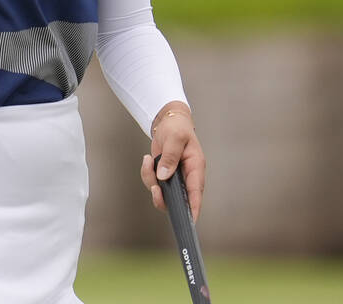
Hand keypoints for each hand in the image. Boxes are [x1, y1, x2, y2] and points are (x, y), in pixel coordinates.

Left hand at [141, 102, 205, 222]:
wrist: (168, 121)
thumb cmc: (177, 127)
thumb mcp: (175, 138)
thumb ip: (170, 157)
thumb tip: (163, 177)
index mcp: (196, 167)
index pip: (196, 193)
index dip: (194, 209)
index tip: (190, 222)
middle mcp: (187, 176)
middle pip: (178, 199)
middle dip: (163, 197)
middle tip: (154, 189)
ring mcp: (175, 177)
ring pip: (162, 193)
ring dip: (150, 181)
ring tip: (148, 161)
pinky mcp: (164, 175)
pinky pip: (153, 183)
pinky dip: (147, 174)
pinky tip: (147, 159)